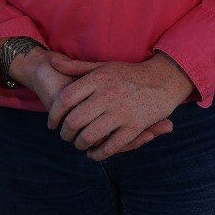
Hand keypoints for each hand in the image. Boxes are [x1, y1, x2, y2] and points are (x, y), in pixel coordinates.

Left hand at [46, 53, 194, 161]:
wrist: (163, 79)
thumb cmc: (129, 73)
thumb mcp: (102, 66)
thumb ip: (76, 66)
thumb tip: (52, 61)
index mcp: (98, 79)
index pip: (65, 99)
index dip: (54, 114)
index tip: (52, 123)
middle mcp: (107, 95)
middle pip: (74, 120)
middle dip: (65, 133)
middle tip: (64, 136)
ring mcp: (121, 112)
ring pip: (90, 136)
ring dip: (80, 144)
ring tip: (78, 144)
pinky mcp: (134, 126)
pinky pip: (111, 146)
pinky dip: (98, 153)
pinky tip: (93, 153)